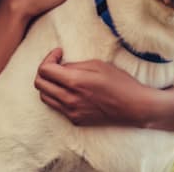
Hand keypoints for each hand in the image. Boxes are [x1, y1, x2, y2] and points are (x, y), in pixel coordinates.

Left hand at [34, 48, 152, 126]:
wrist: (134, 107)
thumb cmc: (120, 82)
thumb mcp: (98, 65)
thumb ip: (75, 65)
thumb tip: (61, 66)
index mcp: (74, 82)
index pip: (44, 70)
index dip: (49, 58)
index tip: (59, 53)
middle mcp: (69, 99)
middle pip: (39, 84)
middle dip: (45, 69)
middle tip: (57, 63)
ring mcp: (71, 112)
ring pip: (44, 96)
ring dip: (48, 84)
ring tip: (62, 76)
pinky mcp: (75, 120)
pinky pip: (56, 106)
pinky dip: (57, 95)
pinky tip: (70, 89)